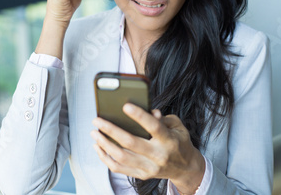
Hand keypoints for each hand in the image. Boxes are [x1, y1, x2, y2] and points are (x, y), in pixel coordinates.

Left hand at [90, 104, 204, 193]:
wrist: (186, 168)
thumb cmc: (179, 141)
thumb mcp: (177, 126)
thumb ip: (163, 118)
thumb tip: (150, 111)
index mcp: (169, 140)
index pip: (153, 126)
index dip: (139, 116)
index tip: (125, 106)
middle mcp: (158, 155)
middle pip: (131, 143)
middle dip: (111, 130)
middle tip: (97, 120)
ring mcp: (149, 168)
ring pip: (121, 157)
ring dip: (104, 144)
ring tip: (94, 133)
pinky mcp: (142, 175)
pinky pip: (119, 168)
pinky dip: (105, 158)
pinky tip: (98, 147)